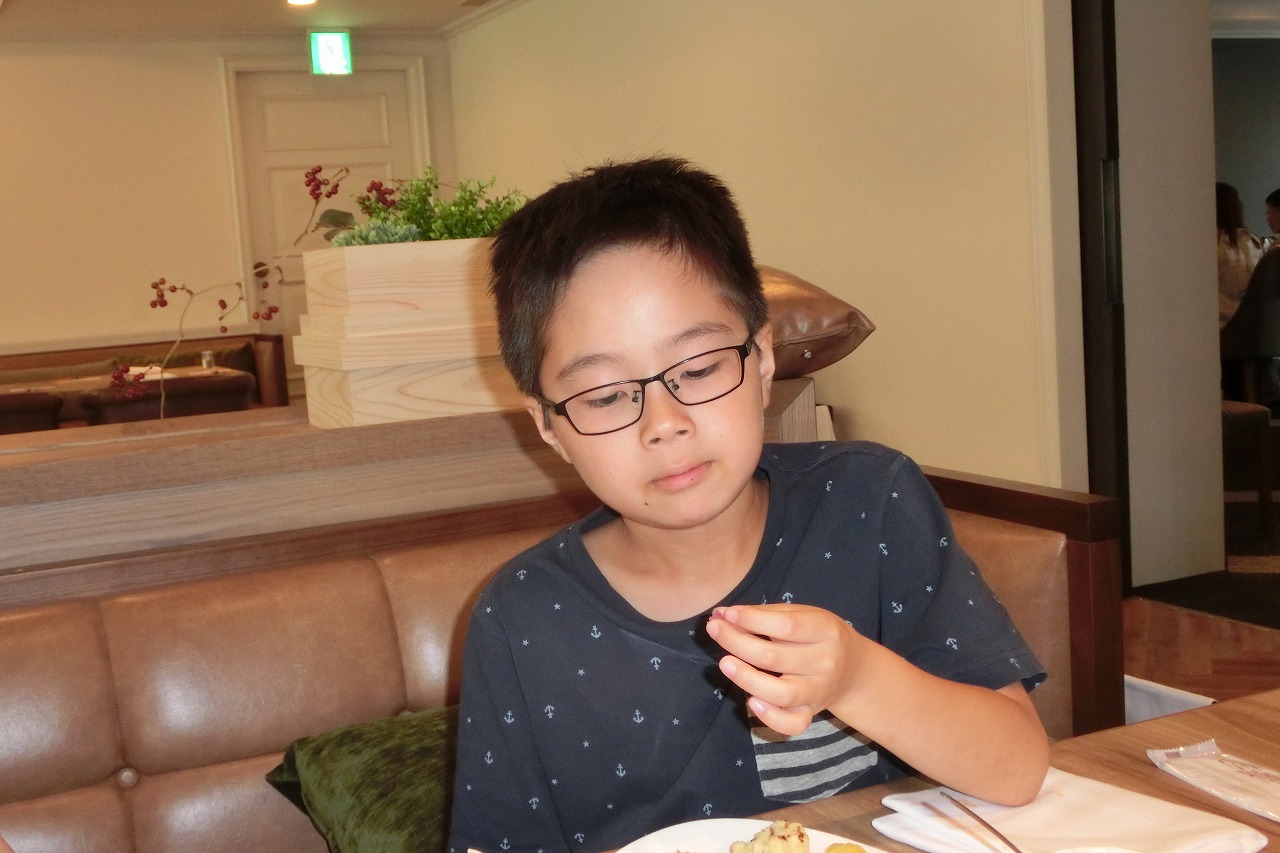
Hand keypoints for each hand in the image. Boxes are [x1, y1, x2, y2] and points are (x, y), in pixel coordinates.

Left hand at [705, 603, 869, 735]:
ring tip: (725, 663)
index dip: (753, 620)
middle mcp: (824, 662)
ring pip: (781, 694)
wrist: (853, 669)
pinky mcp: (811, 713)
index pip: (786, 626)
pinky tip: (751, 702)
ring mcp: (818, 691)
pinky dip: (771, 717)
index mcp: (825, 630)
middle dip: (737, 642)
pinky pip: (793, 724)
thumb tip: (722, 614)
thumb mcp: (802, 614)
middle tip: (714, 629)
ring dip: (747, 679)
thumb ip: (764, 615)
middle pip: (774, 658)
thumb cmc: (817, 635)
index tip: (728, 613)